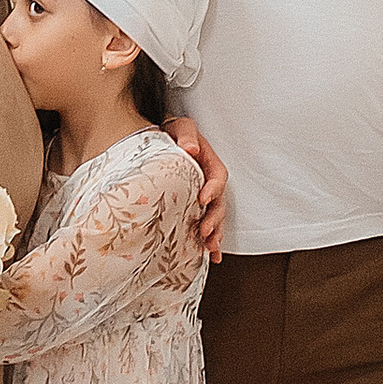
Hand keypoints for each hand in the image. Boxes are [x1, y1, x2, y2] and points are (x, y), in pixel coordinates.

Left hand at [169, 119, 227, 261]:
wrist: (163, 140)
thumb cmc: (174, 133)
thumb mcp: (181, 127)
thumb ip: (187, 135)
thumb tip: (191, 148)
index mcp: (211, 164)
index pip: (218, 177)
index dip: (213, 189)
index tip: (202, 199)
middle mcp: (211, 183)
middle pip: (219, 203)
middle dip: (214, 219)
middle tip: (204, 231)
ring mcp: (204, 197)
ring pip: (215, 218)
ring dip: (214, 234)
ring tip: (210, 248)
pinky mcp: (195, 208)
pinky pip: (206, 225)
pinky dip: (209, 240)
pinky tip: (210, 256)